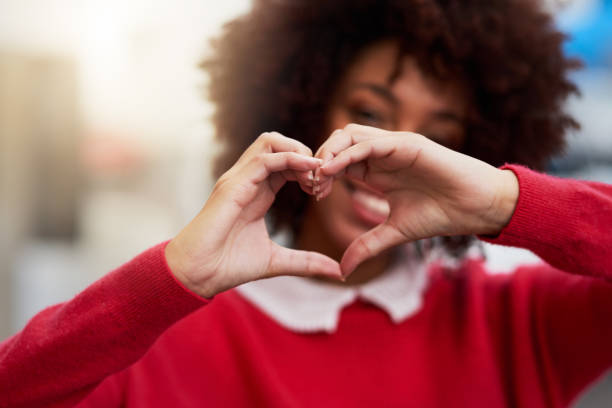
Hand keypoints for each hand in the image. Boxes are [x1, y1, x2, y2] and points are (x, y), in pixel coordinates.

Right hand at [165, 132, 341, 297]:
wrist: (198, 273)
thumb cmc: (229, 265)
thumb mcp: (278, 261)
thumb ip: (307, 262)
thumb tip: (338, 272)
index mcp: (257, 191)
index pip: (285, 162)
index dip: (308, 168)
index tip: (323, 188)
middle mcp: (247, 179)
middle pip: (278, 143)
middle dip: (306, 153)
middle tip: (322, 177)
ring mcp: (238, 179)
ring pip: (270, 141)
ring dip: (298, 150)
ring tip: (315, 172)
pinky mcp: (233, 185)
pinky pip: (264, 158)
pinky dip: (289, 158)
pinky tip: (308, 171)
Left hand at [312, 124, 518, 275]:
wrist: (475, 208)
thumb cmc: (438, 216)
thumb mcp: (393, 233)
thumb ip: (366, 247)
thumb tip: (341, 271)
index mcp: (376, 171)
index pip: (338, 162)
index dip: (321, 175)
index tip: (313, 196)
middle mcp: (381, 154)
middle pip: (338, 143)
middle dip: (319, 161)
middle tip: (312, 186)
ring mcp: (394, 146)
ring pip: (350, 135)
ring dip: (329, 152)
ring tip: (319, 177)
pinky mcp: (407, 143)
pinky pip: (370, 142)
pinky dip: (348, 153)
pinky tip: (333, 170)